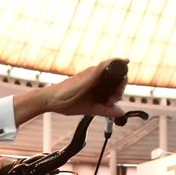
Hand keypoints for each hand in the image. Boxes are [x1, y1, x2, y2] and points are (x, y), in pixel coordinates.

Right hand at [14, 58, 128, 125]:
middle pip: (119, 75)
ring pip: (115, 69)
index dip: (118, 93)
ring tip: (112, 97)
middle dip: (121, 87)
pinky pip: (105, 65)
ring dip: (120, 80)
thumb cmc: (67, 102)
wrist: (52, 100)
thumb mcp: (91, 108)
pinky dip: (114, 63)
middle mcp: (96, 75)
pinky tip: (123, 62)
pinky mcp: (88, 74)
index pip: (116, 83)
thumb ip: (106, 110)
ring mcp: (93, 73)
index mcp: (97, 83)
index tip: (111, 103)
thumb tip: (122, 113)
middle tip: (111, 101)